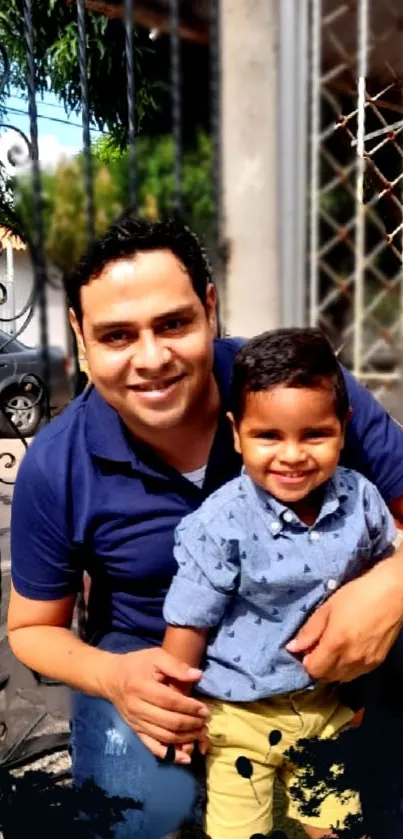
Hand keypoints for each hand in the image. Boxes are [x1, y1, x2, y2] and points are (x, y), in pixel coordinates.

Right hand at [104, 647, 208, 762]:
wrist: (111, 679)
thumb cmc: (136, 665)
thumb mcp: (155, 656)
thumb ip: (176, 666)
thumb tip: (198, 675)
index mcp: (141, 687)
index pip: (170, 702)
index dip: (189, 707)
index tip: (205, 710)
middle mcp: (137, 708)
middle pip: (169, 721)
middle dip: (191, 724)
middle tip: (206, 722)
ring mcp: (136, 723)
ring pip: (164, 736)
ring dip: (186, 738)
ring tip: (201, 733)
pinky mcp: (136, 732)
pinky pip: (153, 747)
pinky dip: (170, 755)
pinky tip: (186, 758)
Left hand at [286, 556, 402, 681]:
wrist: (391, 594)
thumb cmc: (357, 595)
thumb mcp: (328, 608)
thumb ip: (309, 630)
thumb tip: (292, 647)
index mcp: (336, 644)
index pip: (313, 670)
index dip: (305, 660)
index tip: (306, 647)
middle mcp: (351, 659)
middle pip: (326, 677)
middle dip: (317, 665)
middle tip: (318, 646)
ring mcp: (366, 663)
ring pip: (341, 678)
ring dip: (332, 669)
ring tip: (333, 648)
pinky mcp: (376, 663)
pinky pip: (355, 674)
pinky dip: (346, 668)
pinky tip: (347, 651)